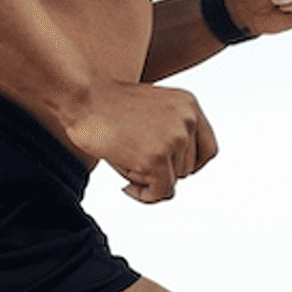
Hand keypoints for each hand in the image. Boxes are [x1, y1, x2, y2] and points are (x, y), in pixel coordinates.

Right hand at [66, 80, 220, 204]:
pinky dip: (144, 196)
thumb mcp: (150, 111)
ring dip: (149, 181)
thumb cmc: (106, 104)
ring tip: (126, 166)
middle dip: (163, 173)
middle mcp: (188, 119)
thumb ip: (169, 134)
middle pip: (190, 169)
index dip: (190, 166)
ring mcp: (175, 138)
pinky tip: (125, 186)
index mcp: (189, 105)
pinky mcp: (157, 157)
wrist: (83, 96)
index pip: (208, 149)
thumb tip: (172, 175)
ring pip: (175, 182)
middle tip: (135, 169)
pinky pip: (161, 192)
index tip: (170, 171)